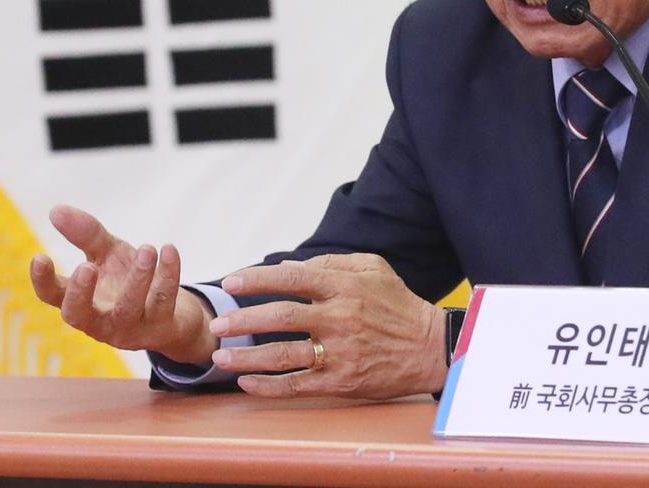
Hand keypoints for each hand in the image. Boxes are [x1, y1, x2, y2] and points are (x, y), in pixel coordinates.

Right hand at [29, 205, 215, 364]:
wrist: (173, 311)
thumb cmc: (129, 280)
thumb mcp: (108, 254)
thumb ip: (86, 235)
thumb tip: (55, 210)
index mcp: (81, 302)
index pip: (53, 296)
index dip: (43, 280)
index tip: (39, 256)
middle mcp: (99, 320)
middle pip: (79, 314)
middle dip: (81, 292)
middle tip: (86, 267)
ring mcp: (129, 328)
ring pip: (128, 307)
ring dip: (138, 278)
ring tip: (146, 249)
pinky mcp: (159, 328)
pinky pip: (163, 302)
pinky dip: (168, 275)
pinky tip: (169, 250)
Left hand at [208, 253, 446, 399]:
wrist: (430, 348)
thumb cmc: (398, 304)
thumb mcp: (374, 268)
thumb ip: (334, 261)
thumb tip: (293, 265)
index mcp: (345, 286)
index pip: (292, 277)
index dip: (257, 279)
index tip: (231, 283)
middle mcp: (340, 317)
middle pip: (280, 316)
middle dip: (243, 319)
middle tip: (218, 324)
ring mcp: (340, 351)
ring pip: (283, 354)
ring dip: (246, 356)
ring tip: (220, 357)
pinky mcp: (341, 381)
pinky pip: (297, 385)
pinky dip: (268, 386)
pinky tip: (247, 383)